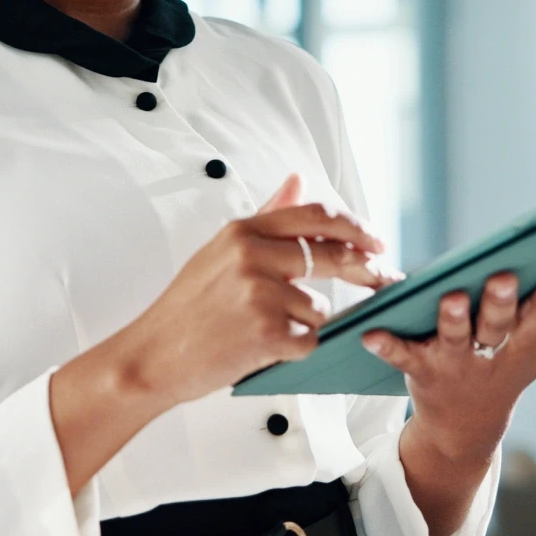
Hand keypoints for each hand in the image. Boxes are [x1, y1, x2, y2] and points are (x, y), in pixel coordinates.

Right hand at [124, 173, 403, 409]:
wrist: (152, 355)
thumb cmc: (188, 305)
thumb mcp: (221, 249)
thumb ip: (266, 215)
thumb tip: (298, 179)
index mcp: (244, 230)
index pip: (316, 215)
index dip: (355, 226)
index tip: (376, 239)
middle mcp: (253, 255)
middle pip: (331, 254)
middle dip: (364, 269)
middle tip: (383, 278)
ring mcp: (260, 292)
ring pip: (319, 307)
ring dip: (305, 322)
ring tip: (265, 328)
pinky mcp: (266, 331)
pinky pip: (308, 339)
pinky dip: (295, 347)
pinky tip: (263, 346)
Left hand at [361, 262, 535, 460]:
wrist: (462, 431)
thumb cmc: (505, 374)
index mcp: (520, 344)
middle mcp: (488, 352)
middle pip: (497, 324)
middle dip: (502, 302)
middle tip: (503, 277)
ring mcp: (453, 361)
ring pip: (453, 336)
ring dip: (452, 318)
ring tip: (451, 296)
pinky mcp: (420, 367)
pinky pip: (401, 355)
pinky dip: (386, 345)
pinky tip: (369, 333)